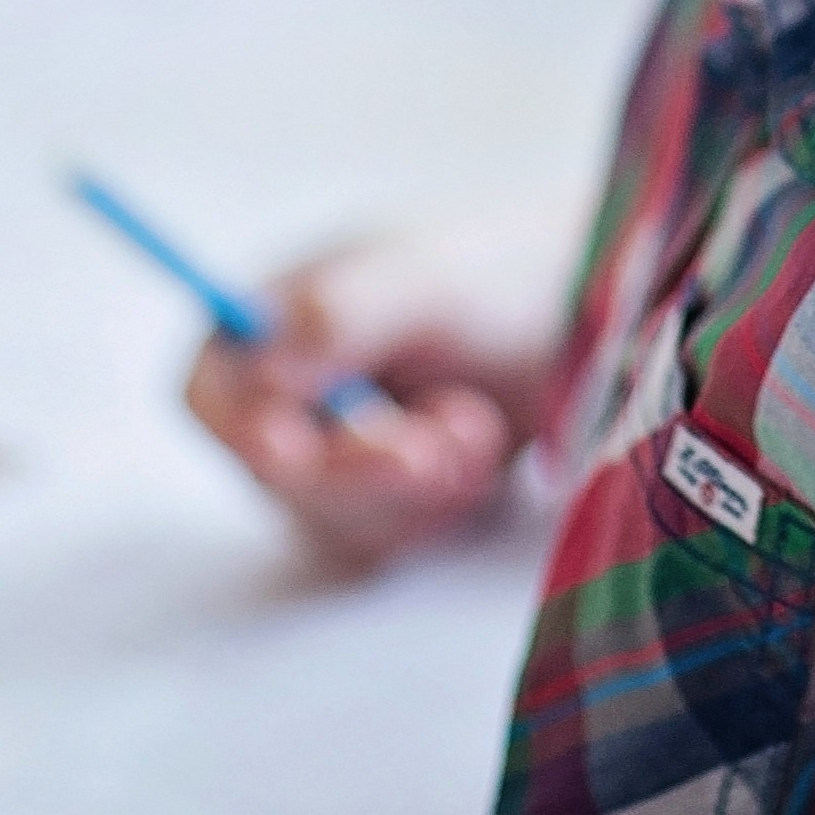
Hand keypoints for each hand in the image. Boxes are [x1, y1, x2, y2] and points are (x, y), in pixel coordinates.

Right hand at [187, 217, 562, 569]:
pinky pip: (392, 541)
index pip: (210, 394)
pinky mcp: (395, 499)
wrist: (603, 317)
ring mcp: (343, 451)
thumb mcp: (430, 278)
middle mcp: (297, 390)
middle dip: (362, 470)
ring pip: (337, 521)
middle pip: (278, 477)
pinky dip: (444, 507)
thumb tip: (262, 362)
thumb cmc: (511, 273)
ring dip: (417, 487)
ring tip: (478, 423)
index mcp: (279, 318)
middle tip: (436, 442)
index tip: (292, 447)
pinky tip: (486, 455)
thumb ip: (342, 312)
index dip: (240, 431)